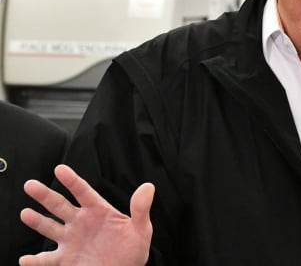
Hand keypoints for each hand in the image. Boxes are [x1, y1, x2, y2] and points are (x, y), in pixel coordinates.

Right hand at [19, 164, 153, 265]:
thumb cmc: (132, 250)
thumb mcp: (141, 230)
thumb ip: (141, 209)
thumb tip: (148, 187)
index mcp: (98, 211)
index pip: (83, 192)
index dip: (72, 180)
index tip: (60, 169)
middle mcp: (80, 223)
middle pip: (60, 206)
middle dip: (45, 195)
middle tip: (30, 185)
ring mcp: (71, 240)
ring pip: (50, 227)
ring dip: (37, 221)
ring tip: (25, 213)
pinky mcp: (65, 259)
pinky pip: (47, 259)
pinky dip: (35, 260)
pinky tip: (26, 259)